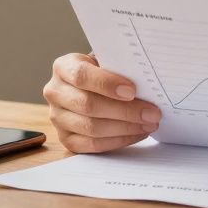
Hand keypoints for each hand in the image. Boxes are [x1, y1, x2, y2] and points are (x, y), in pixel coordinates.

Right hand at [42, 52, 161, 152]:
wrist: (88, 88)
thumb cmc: (101, 72)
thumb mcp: (106, 62)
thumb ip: (118, 68)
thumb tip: (146, 84)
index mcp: (63, 67)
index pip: (81, 76)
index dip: (107, 84)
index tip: (132, 91)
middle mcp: (55, 92)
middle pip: (88, 105)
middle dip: (125, 111)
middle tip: (152, 113)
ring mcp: (57, 118)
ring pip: (91, 128)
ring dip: (125, 128)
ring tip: (149, 124)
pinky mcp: (66, 138)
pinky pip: (92, 145)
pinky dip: (119, 141)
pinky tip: (137, 133)